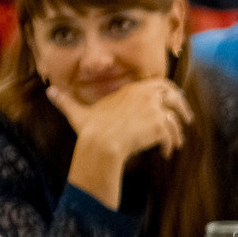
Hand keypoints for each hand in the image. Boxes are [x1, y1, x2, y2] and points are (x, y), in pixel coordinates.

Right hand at [50, 78, 190, 210]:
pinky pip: (172, 134)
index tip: (175, 99)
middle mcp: (145, 96)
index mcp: (131, 89)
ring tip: (176, 144)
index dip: (170, 91)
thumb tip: (49, 91)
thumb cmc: (89, 129)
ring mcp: (153, 109)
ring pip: (176, 119)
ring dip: (177, 133)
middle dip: (183, 107)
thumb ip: (66, 101)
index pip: (159, 83)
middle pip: (175, 95)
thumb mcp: (77, 111)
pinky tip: (166, 153)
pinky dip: (170, 144)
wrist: (100, 144)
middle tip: (188, 119)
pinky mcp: (159, 125)